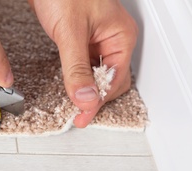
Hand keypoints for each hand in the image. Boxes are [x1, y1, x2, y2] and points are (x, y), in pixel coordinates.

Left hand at [28, 0, 137, 127]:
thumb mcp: (71, 32)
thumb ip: (77, 68)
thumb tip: (85, 98)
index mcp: (120, 37)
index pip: (114, 81)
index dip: (98, 102)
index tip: (83, 117)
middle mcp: (113, 40)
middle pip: (110, 81)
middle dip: (96, 100)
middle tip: (79, 116)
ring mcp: (98, 40)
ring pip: (98, 75)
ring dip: (87, 91)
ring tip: (75, 107)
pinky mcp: (83, 40)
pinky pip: (86, 66)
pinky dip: (79, 79)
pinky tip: (71, 87)